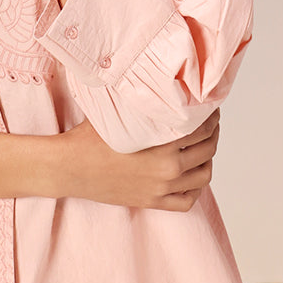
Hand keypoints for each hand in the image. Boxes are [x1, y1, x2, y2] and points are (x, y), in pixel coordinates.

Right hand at [57, 111, 220, 211]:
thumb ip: (142, 100)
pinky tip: (192, 176)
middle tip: (211, 124)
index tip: (209, 108)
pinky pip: (187, 201)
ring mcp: (161, 188)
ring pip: (203, 176)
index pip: (202, 128)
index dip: (211, 116)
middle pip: (208, 150)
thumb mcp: (118, 111)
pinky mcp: (152, 202)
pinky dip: (196, 189)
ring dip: (209, 160)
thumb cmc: (88, 137)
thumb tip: (155, 81)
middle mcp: (167, 168)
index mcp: (163, 144)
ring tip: (205, 148)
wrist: (69, 168)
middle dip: (213, 134)